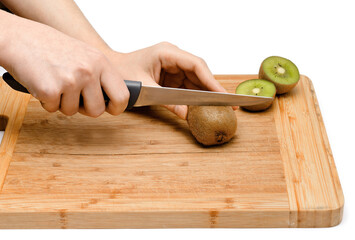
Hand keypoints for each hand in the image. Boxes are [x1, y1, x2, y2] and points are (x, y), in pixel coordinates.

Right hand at [1, 16, 128, 116]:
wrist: (21, 38)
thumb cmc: (52, 47)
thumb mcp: (85, 55)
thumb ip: (99, 75)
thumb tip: (111, 99)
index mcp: (101, 62)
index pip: (122, 95)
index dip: (117, 107)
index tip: (111, 109)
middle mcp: (88, 71)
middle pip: (97, 110)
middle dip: (85, 109)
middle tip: (74, 97)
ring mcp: (70, 80)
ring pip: (72, 111)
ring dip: (62, 103)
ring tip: (55, 82)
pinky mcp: (50, 90)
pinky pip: (53, 109)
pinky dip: (46, 101)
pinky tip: (43, 83)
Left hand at [107, 42, 235, 119]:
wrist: (110, 71)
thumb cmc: (122, 73)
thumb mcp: (144, 88)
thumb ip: (166, 102)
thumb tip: (186, 114)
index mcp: (167, 53)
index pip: (196, 65)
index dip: (211, 81)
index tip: (222, 95)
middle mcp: (173, 57)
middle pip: (200, 72)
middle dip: (212, 89)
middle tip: (228, 104)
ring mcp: (173, 66)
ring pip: (196, 80)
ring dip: (205, 94)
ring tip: (219, 108)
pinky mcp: (172, 75)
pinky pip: (188, 86)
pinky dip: (195, 97)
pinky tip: (203, 106)